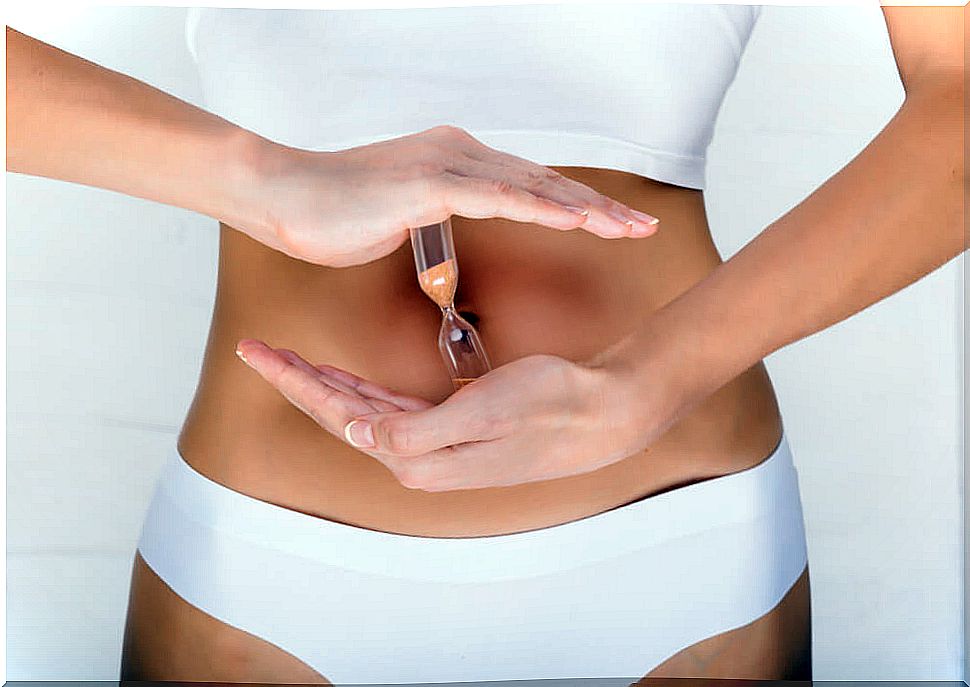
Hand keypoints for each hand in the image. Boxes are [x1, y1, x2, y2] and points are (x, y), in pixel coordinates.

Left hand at [234, 338, 670, 491]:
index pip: (337, 415)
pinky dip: (362, 389)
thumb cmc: (549, 406)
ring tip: (289, 359)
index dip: (295, 381)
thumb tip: (356, 433)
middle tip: (257, 348)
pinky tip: (346, 378)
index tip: (259, 351)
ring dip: (325, 383)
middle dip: (298, 380)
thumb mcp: (481, 413)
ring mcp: (434, 444)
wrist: (601, 413)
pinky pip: (391, 408)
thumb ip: (416, 431)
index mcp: (416, 458)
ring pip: (362, 410)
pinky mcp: (452, 427)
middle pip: (340, 414)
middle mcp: (418, 458)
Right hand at [240, 125, 659, 266]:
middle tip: (643, 228)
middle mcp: (459, 154)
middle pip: (544, 184)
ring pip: (531, 188)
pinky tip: (576, 221)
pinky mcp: (428, 183)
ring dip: (584, 209)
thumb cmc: (333, 214)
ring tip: (627, 229)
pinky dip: (541, 209)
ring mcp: (446, 165)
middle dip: (598, 208)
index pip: (529, 188)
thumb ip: (435, 221)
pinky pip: (497, 198)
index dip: (575, 207)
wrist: (282, 198)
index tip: (613, 227)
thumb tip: (450, 238)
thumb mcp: (401, 217)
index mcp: (457, 163)